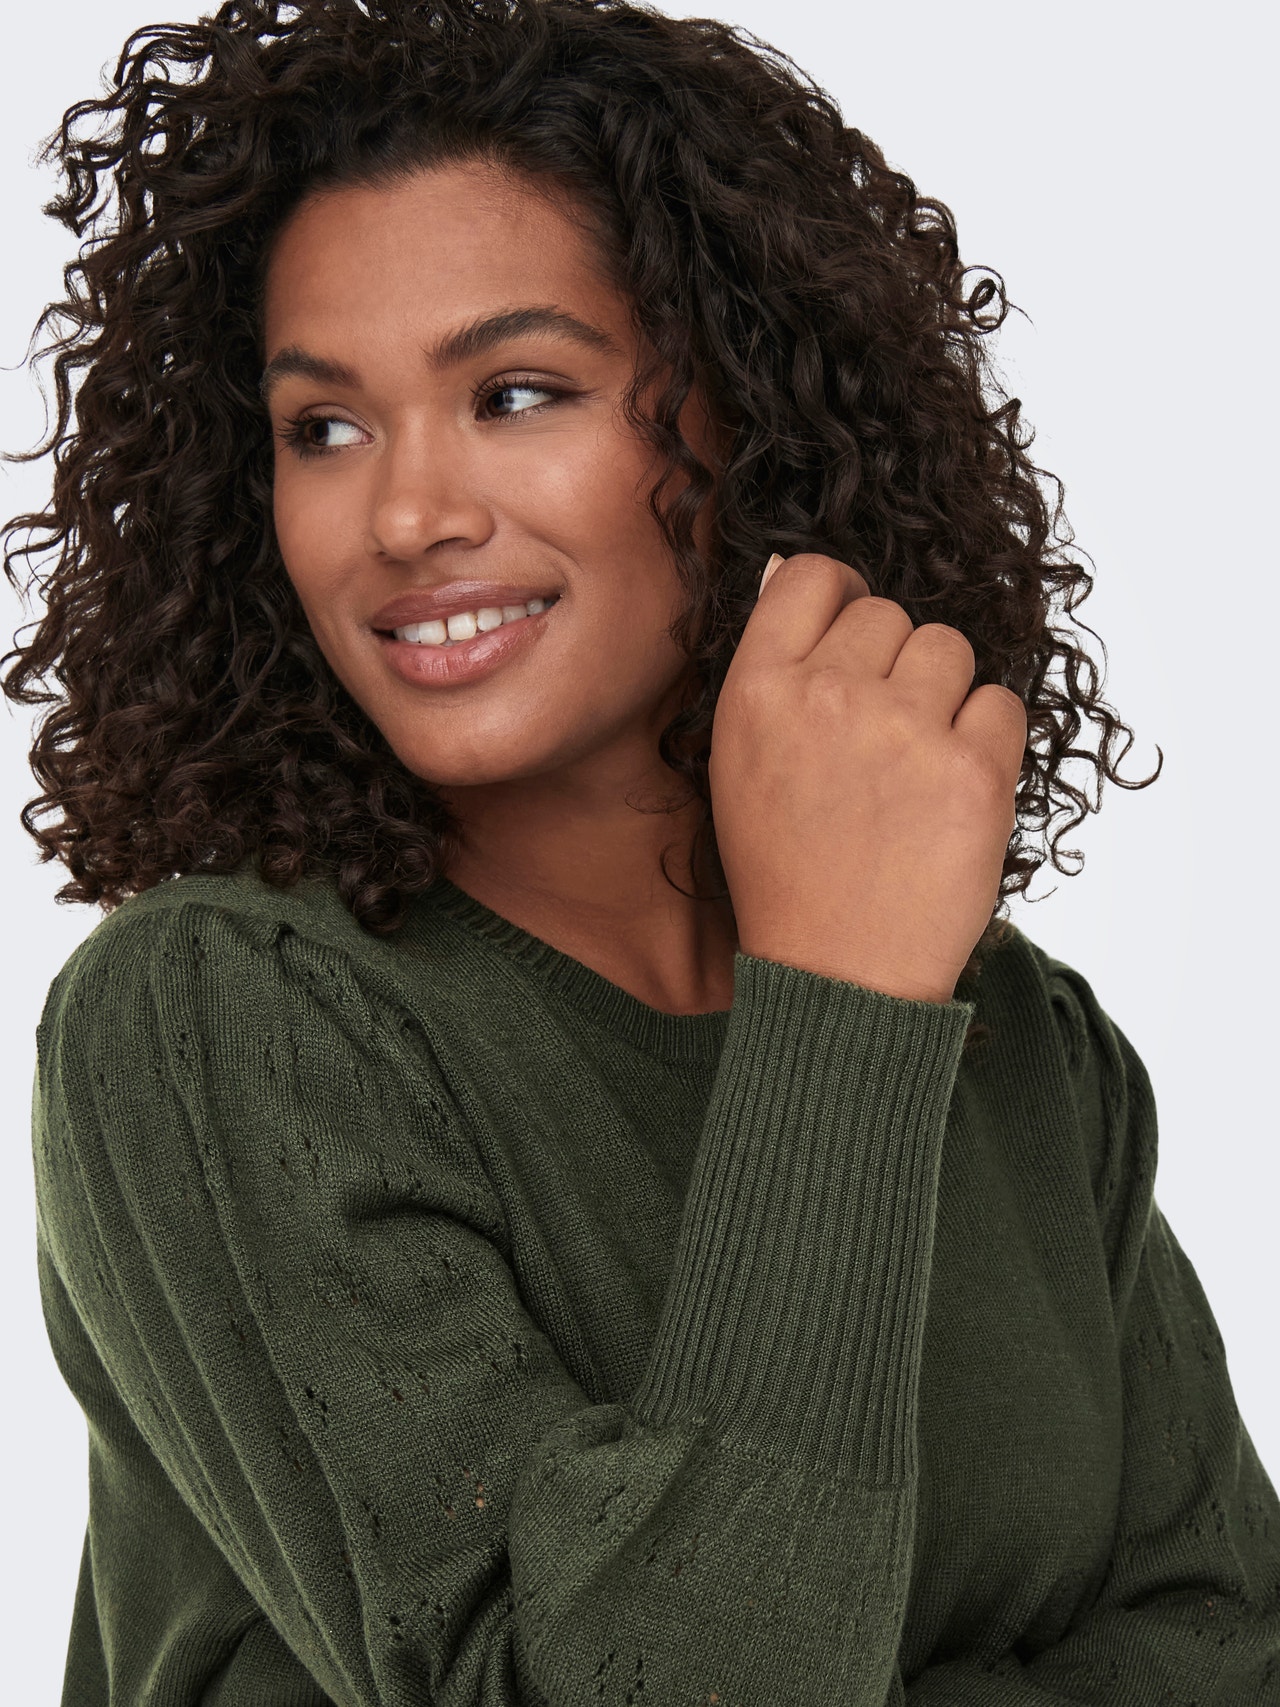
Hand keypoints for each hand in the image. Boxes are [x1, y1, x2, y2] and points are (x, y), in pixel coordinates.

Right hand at [709, 553, 1027, 1003]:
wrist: (837, 973)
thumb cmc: (788, 873)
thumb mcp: (740, 763)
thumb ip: (772, 669)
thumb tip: (796, 572)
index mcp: (757, 692)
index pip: (811, 576)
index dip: (840, 597)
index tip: (854, 640)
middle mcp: (828, 697)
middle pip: (888, 614)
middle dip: (893, 664)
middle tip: (881, 737)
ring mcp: (905, 731)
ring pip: (950, 649)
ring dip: (943, 696)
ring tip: (916, 765)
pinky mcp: (974, 772)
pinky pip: (1003, 705)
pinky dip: (988, 743)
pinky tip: (951, 791)